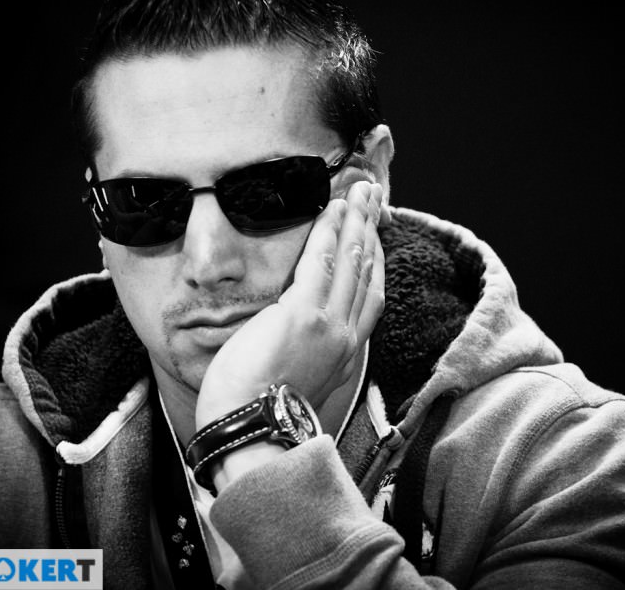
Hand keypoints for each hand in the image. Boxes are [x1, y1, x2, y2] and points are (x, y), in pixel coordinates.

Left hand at [195, 180, 385, 428]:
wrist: (251, 432)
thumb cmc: (260, 412)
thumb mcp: (297, 380)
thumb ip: (305, 351)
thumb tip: (292, 331)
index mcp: (344, 353)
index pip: (368, 296)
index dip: (373, 259)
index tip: (373, 234)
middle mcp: (345, 336)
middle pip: (366, 271)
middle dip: (371, 230)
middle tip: (373, 198)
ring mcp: (327, 324)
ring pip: (351, 261)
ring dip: (356, 222)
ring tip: (359, 193)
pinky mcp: (302, 314)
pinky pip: (322, 263)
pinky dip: (330, 233)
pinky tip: (333, 210)